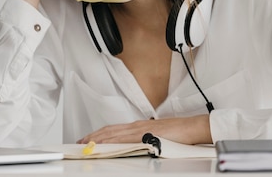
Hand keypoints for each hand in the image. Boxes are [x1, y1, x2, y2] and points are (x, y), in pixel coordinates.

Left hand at [77, 115, 211, 144]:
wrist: (191, 127)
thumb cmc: (178, 132)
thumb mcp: (157, 136)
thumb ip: (146, 139)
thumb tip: (138, 145)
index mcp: (138, 126)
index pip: (113, 129)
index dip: (99, 134)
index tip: (88, 139)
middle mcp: (136, 126)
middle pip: (109, 130)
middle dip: (93, 136)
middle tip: (80, 142)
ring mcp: (140, 130)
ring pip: (114, 134)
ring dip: (98, 139)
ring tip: (86, 144)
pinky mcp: (146, 136)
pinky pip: (124, 139)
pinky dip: (112, 142)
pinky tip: (105, 145)